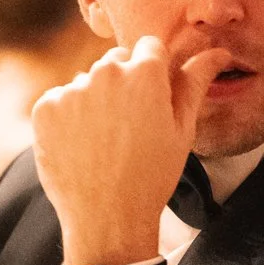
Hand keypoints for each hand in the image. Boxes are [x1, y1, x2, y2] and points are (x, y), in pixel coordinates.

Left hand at [32, 35, 235, 264]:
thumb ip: (195, 83)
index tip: (151, 99)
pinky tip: (81, 146)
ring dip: (93, 100)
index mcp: (145, 73)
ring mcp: (72, 90)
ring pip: (86, 82)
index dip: (152, 72)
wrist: (108, 218)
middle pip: (115, 61)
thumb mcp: (182, 129)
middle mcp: (105, 73)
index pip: (148, 47)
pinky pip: (59, 101)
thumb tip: (218, 53)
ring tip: (103, 141)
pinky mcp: (45, 109)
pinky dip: (66, 118)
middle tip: (128, 126)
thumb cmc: (153, 175)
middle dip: (123, 83)